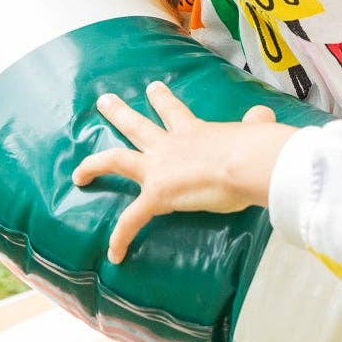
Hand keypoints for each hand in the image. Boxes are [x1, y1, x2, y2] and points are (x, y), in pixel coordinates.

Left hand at [72, 81, 294, 264]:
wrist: (246, 162)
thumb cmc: (255, 149)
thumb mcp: (257, 129)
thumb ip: (256, 122)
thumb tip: (263, 116)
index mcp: (194, 131)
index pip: (174, 112)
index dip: (162, 100)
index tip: (152, 88)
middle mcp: (170, 145)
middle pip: (137, 125)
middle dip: (119, 113)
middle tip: (104, 102)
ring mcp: (159, 169)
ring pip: (117, 160)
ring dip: (94, 164)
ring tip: (78, 173)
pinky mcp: (157, 195)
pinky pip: (132, 219)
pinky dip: (121, 237)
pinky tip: (114, 253)